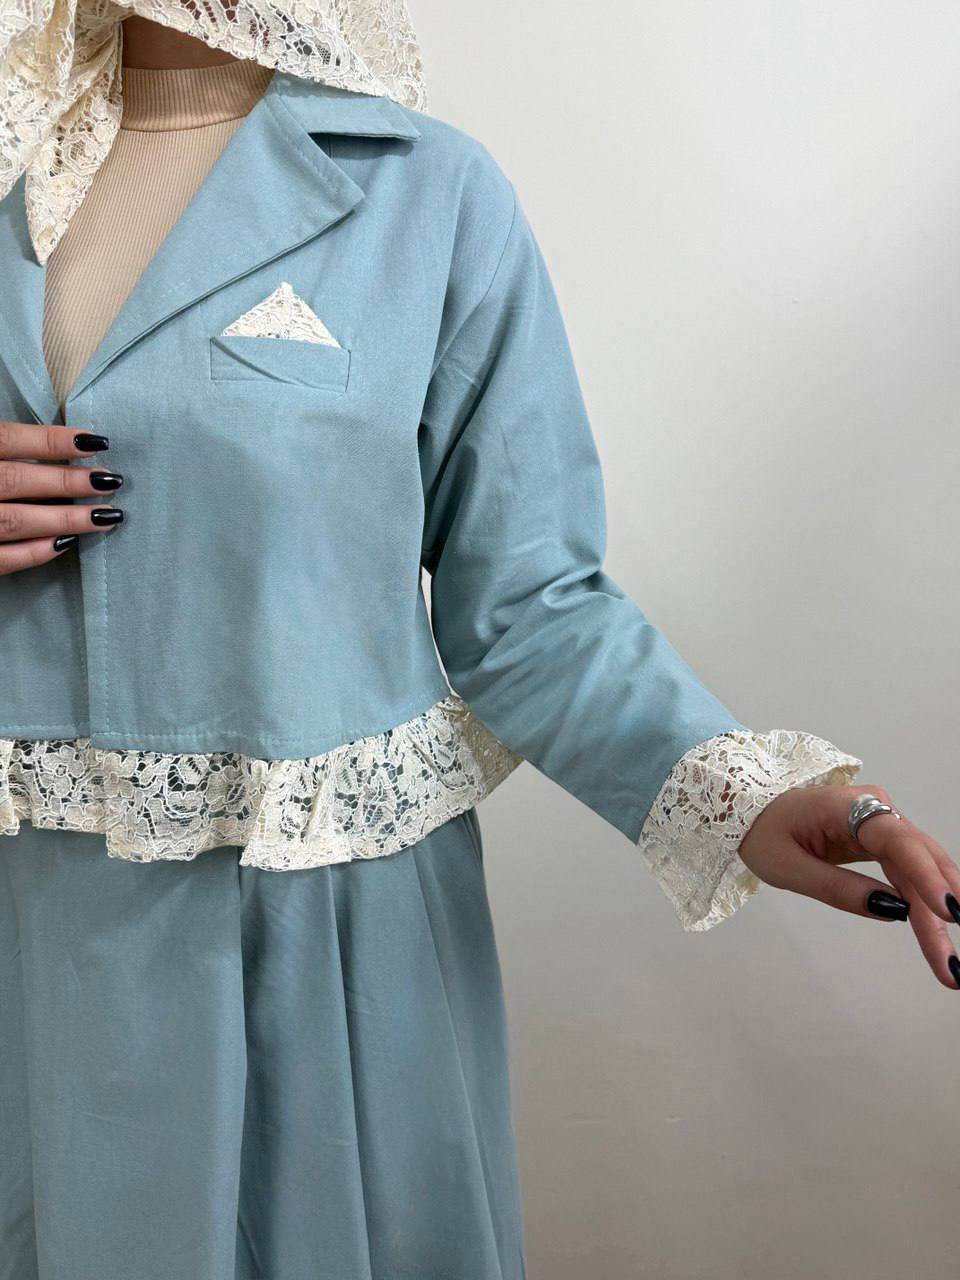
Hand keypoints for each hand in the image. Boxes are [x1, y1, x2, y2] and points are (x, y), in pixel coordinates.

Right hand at [0, 420, 123, 574]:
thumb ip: (5, 445)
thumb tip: (64, 442)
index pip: (9, 439)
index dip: (52, 441)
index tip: (96, 442)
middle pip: (17, 480)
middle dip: (67, 481)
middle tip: (111, 481)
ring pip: (16, 521)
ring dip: (65, 518)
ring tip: (106, 515)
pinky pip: (3, 558)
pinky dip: (36, 552)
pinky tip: (69, 542)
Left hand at [737, 784, 959, 989]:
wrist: (751, 810)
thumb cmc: (764, 833)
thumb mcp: (788, 867)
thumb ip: (838, 889)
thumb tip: (893, 912)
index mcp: (846, 807)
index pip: (897, 841)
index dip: (927, 876)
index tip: (948, 911)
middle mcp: (874, 809)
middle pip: (918, 860)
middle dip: (939, 910)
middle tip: (952, 964)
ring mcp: (881, 823)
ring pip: (920, 870)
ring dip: (936, 914)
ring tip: (950, 963)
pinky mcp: (881, 840)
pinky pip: (909, 872)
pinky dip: (923, 902)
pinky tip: (937, 932)